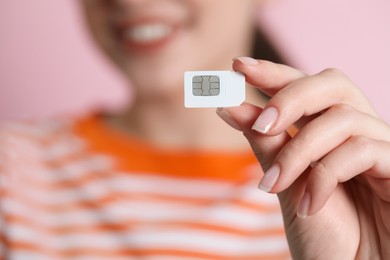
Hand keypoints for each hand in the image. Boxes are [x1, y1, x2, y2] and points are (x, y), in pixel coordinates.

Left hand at [217, 57, 389, 258]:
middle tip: (260, 124)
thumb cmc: (320, 234)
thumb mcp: (285, 184)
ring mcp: (381, 147)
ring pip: (341, 118)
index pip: (303, 87)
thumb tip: (230, 106)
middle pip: (331, 83)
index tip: (238, 67)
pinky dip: (324, 176)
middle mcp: (356, 131)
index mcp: (327, 131)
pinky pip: (360, 151)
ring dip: (298, 151)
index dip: (273, 74)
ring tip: (273, 186)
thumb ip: (266, 144)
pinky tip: (308, 205)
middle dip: (290, 96)